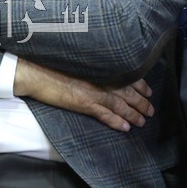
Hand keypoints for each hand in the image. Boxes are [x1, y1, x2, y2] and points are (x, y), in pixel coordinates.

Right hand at [13, 58, 153, 131]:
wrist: (35, 70)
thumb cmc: (52, 61)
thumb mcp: (77, 59)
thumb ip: (92, 64)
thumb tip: (102, 69)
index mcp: (100, 65)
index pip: (127, 75)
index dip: (140, 84)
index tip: (148, 90)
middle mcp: (101, 77)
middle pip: (128, 91)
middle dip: (142, 102)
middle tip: (151, 110)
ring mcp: (93, 91)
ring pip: (121, 104)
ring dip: (134, 113)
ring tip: (143, 121)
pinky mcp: (84, 103)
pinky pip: (105, 115)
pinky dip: (117, 121)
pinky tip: (125, 128)